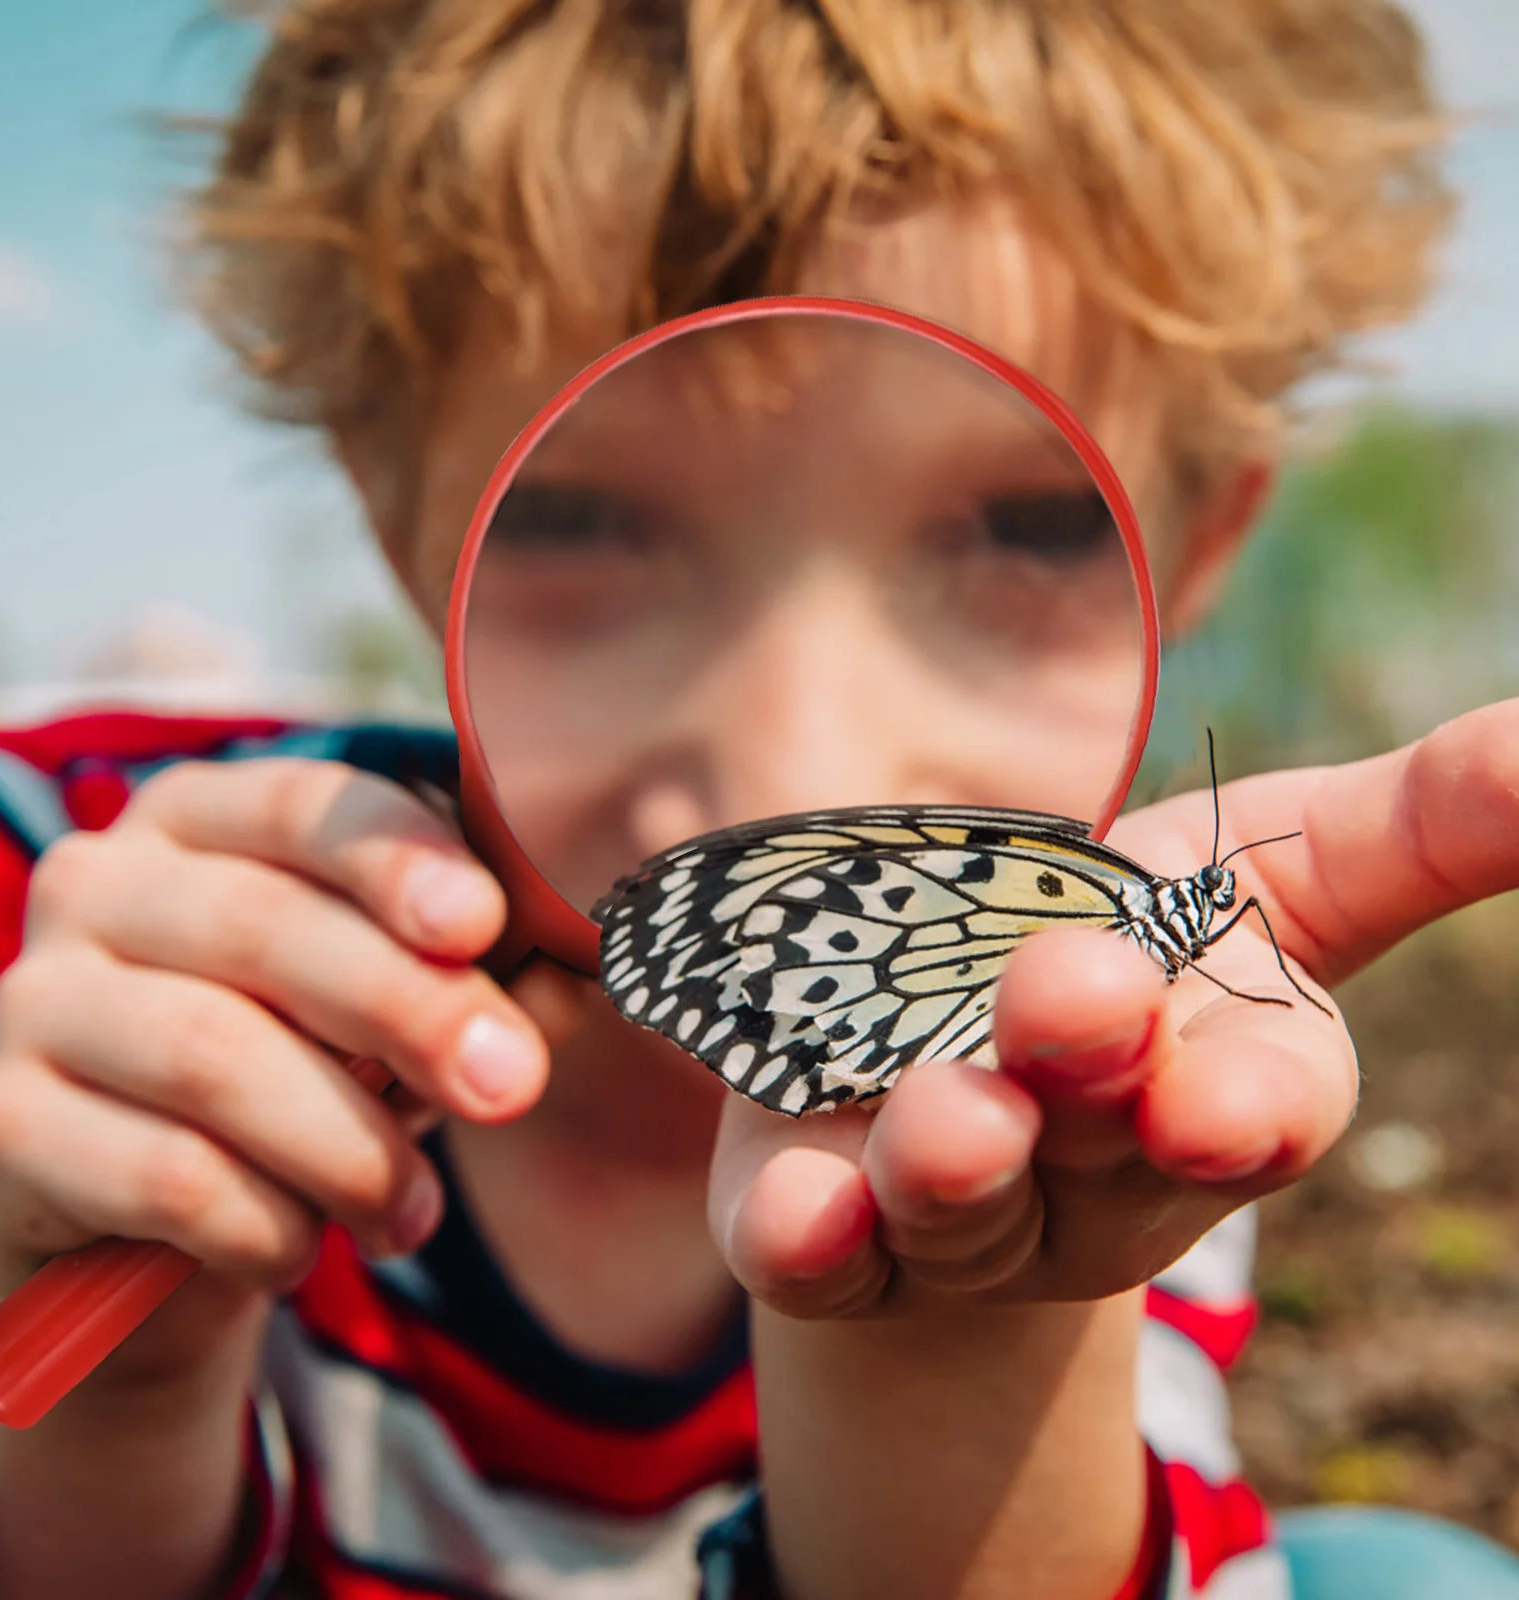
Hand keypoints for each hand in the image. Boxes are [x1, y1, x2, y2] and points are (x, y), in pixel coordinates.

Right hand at [0, 758, 548, 1388]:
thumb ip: (469, 973)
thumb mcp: (388, 1008)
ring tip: (415, 1211)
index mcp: (205, 816)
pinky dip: (262, 1223)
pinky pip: (162, 1174)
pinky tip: (303, 1248)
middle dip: (410, 1012)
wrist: (162, 1225)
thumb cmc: (308, 1072)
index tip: (483, 924)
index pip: (310, 806)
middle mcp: (102, 881)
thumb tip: (578, 969)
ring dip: (348, 1146)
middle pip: (267, 929)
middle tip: (510, 1088)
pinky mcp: (8, 1123)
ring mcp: (37, 997)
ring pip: (216, 1057)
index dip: (400, 860)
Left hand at [709, 700, 1518, 1316]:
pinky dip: (807, 1235)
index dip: (1247, 1106)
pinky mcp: (827, 1218)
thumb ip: (1423, 823)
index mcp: (1213, 1082)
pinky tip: (792, 1212)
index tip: (1221, 1100)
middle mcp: (1093, 1167)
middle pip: (1096, 1138)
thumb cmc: (1142, 938)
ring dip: (950, 1161)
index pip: (1260, 1105)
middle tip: (1068, 998)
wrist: (962, 1035)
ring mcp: (956, 1207)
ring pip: (957, 1202)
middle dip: (1085, 1074)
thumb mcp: (1284, 867)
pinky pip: (817, 1248)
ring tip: (943, 1113)